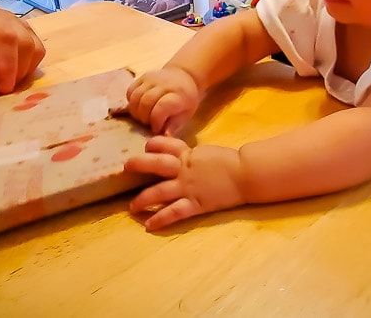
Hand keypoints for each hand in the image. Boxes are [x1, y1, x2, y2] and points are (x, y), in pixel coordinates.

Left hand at [0, 4, 44, 100]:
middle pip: (6, 37)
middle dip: (5, 69)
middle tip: (1, 90)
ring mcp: (14, 19)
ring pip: (25, 43)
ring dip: (19, 70)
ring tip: (7, 85)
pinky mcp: (29, 29)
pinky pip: (37, 49)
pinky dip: (29, 68)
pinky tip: (15, 76)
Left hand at [124, 136, 244, 230]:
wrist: (245, 174)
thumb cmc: (229, 162)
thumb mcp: (207, 153)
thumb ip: (191, 156)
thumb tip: (180, 159)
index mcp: (188, 153)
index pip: (165, 145)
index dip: (153, 145)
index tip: (146, 147)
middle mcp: (184, 168)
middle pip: (156, 164)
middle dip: (139, 165)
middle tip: (126, 168)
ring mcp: (188, 186)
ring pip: (159, 191)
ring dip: (142, 199)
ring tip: (132, 207)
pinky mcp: (195, 203)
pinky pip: (174, 212)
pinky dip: (160, 219)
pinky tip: (148, 225)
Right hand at [127, 67, 199, 134]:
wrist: (184, 76)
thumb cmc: (186, 100)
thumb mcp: (186, 114)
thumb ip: (173, 126)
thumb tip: (164, 138)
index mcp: (177, 95)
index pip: (160, 109)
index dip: (155, 122)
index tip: (157, 129)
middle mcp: (163, 84)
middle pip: (145, 103)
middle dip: (144, 118)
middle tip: (150, 124)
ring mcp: (151, 79)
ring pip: (135, 97)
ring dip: (136, 112)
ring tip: (144, 117)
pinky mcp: (142, 77)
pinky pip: (130, 91)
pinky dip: (131, 103)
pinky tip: (139, 108)